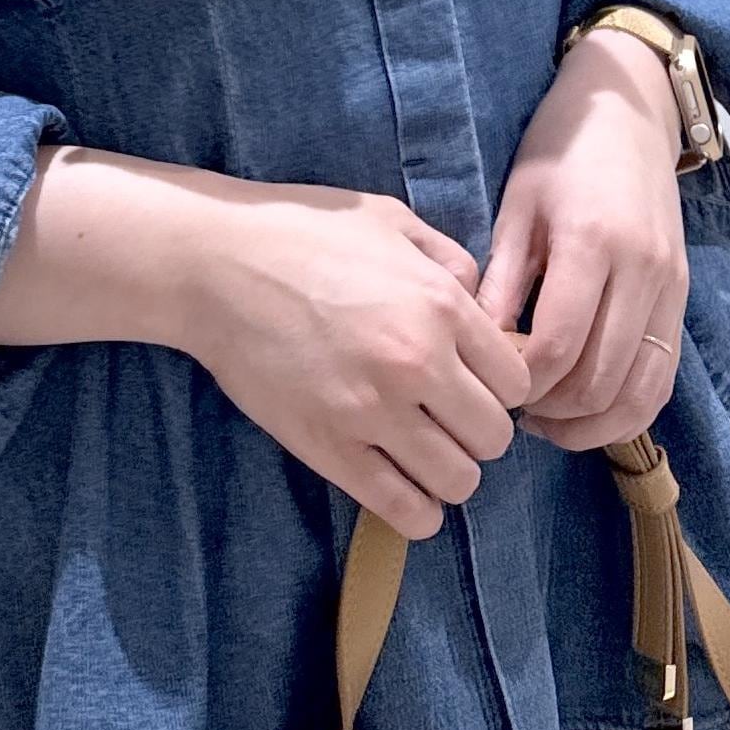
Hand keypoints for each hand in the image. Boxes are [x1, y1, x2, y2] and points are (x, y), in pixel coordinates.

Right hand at [175, 177, 531, 541]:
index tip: (468, 382)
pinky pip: (405, 510)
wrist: (213, 264)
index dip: (497, 386)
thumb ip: (449, 258)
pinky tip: (401, 486)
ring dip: (447, 472)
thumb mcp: (388, 219)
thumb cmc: (298, 231)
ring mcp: (372, 410)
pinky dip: (415, 510)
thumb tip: (484, 303)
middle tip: (443, 417)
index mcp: (441, 304)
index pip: (516, 381)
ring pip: (458, 481)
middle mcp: (417, 363)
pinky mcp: (328, 447)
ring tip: (419, 452)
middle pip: (494, 436)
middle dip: (476, 430)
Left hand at [474, 25, 689, 449]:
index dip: (519, 380)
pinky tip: (581, 411)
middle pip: (599, 380)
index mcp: (593, 244)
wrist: (628, 114)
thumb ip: (500, 278)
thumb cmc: (558, 151)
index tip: (484, 380)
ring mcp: (670, 290)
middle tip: (504, 406)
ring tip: (540, 420)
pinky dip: (625, 410)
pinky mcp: (681, 300)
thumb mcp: (515, 204)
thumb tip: (475, 347)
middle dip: (547, 409)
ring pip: (638, 393)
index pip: (558, 345)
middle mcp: (642, 274)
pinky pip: (661, 378)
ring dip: (588, 423)